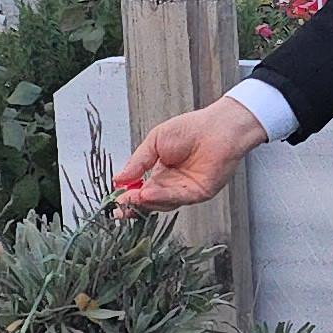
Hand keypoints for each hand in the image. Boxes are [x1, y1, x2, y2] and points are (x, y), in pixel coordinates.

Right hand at [114, 99, 263, 211]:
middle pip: (150, 202)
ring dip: (145, 200)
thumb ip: (138, 161)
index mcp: (162, 172)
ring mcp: (185, 190)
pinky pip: (177, 198)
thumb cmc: (192, 128)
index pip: (141, 191)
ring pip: (162, 202)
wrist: (218, 126)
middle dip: (133, 204)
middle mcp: (173, 184)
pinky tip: (147, 192)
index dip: (128, 196)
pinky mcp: (198, 192)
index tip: (114, 200)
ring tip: (131, 197)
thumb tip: (119, 178)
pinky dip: (161, 196)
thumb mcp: (155, 141)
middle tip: (119, 205)